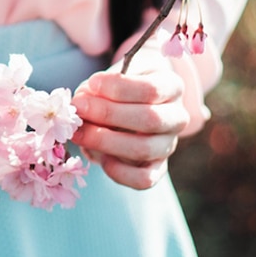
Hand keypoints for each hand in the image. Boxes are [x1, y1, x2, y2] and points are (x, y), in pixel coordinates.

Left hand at [71, 50, 189, 189]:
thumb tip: (82, 101)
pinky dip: (120, 172)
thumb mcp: (115, 76)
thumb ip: (100, 86)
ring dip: (105, 142)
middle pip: (149, 119)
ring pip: (144, 149)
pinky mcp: (158, 168)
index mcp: (172, 87)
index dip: (119, 87)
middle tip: (79, 108)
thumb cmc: (120, 86)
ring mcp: (168, 145)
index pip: (151, 89)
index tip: (92, 83)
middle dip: (108, 114)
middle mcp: (177, 118)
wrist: (131, 106)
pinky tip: (101, 159)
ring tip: (79, 133)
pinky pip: (144, 179)